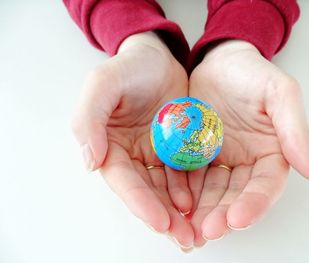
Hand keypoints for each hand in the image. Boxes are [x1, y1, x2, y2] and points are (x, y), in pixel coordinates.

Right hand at [72, 32, 193, 247]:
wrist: (157, 56)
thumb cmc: (129, 67)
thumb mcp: (103, 84)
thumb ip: (89, 120)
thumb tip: (89, 161)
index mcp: (112, 145)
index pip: (125, 181)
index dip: (140, 203)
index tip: (159, 222)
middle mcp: (134, 155)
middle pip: (148, 192)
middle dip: (164, 217)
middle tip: (185, 239)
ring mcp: (157, 153)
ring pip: (168, 189)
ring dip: (181, 212)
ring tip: (199, 231)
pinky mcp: (178, 148)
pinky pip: (186, 173)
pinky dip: (194, 190)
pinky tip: (205, 202)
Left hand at [188, 40, 308, 245]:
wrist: (218, 62)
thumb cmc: (251, 73)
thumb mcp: (279, 93)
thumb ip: (294, 131)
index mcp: (269, 152)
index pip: (265, 185)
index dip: (254, 204)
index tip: (238, 219)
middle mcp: (244, 162)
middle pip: (235, 195)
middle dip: (222, 214)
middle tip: (207, 231)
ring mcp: (218, 160)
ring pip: (210, 192)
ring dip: (200, 211)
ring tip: (187, 228)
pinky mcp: (194, 154)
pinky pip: (188, 177)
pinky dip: (182, 193)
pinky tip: (173, 205)